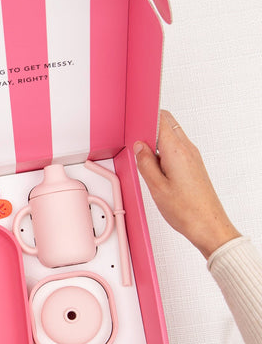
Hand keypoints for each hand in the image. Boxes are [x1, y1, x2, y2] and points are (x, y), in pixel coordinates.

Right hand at [134, 110, 239, 258]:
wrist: (207, 225)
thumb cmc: (186, 210)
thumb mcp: (156, 187)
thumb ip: (145, 163)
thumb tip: (139, 148)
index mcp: (176, 151)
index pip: (161, 119)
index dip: (145, 118)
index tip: (134, 125)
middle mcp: (188, 149)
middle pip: (167, 124)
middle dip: (150, 129)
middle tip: (138, 147)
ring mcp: (193, 156)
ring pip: (171, 136)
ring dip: (156, 143)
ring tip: (146, 164)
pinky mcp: (194, 165)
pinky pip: (176, 149)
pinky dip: (164, 153)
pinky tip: (157, 171)